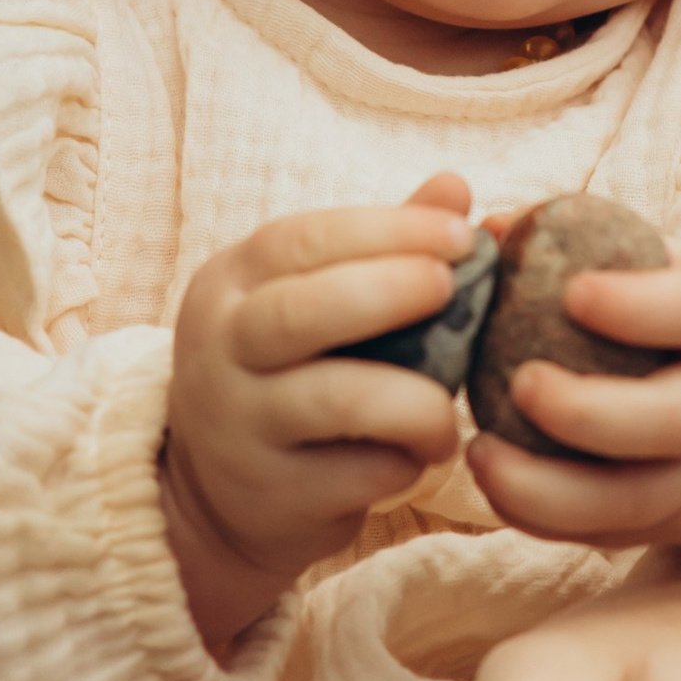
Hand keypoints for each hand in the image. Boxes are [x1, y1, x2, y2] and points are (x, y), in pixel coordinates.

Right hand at [163, 171, 478, 651]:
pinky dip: (404, 462)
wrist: (219, 494)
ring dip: (416, 399)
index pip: (300, 240)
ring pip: (336, 400)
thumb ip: (384, 245)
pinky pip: (357, 473)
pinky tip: (420, 455)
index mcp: (230, 283)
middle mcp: (219, 349)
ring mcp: (238, 425)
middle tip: (452, 286)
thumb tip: (456, 186)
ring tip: (452, 411)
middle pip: (298, 311)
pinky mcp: (270, 494)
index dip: (386, 230)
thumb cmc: (292, 372)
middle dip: (387, 290)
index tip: (461, 234)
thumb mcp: (315, 299)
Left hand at [469, 243, 680, 553]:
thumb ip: (598, 245)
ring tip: (481, 453)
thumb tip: (494, 229)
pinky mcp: (676, 523)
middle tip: (520, 380)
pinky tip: (493, 483)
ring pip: (635, 501)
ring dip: (549, 488)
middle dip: (589, 411)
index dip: (641, 306)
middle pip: (673, 423)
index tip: (573, 289)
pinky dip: (545, 519)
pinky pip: (609, 535)